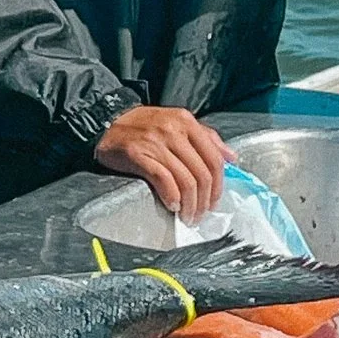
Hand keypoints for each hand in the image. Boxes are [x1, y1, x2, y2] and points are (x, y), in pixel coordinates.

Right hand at [93, 105, 230, 221]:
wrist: (107, 122)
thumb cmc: (142, 126)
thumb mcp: (177, 123)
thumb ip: (206, 138)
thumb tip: (231, 157)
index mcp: (186, 122)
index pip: (214, 158)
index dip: (218, 185)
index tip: (213, 201)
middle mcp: (173, 131)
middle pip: (202, 173)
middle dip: (204, 200)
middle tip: (200, 214)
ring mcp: (155, 142)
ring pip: (185, 180)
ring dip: (189, 204)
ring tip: (187, 216)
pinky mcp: (138, 154)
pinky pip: (163, 180)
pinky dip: (171, 197)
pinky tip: (172, 205)